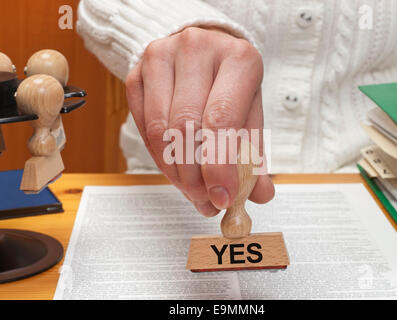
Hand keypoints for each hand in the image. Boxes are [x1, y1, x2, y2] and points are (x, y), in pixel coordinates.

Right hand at [126, 27, 273, 215]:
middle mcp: (197, 49)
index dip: (219, 167)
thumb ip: (254, 155)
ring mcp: (161, 57)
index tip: (222, 198)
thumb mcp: (250, 115)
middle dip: (195, 177)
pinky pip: (142, 127)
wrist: (203, 54)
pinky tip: (175, 168)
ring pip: (160, 130)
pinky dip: (158, 157)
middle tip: (206, 201)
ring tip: (192, 190)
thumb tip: (260, 195)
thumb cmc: (230, 87)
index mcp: (238, 59)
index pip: (221, 119)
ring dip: (175, 173)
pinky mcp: (136, 72)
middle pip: (186, 127)